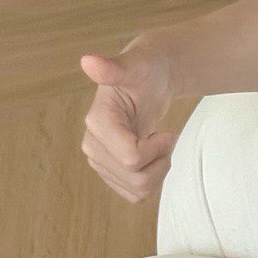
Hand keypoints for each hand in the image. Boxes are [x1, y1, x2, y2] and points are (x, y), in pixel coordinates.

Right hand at [79, 41, 177, 203]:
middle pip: (136, 178)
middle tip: (166, 137)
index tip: (168, 132)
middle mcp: (92, 145)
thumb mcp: (137, 64)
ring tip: (160, 146)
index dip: (158, 149)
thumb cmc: (146, 69)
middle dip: (160, 160)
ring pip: (138, 190)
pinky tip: (154, 158)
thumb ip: (114, 67)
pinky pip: (136, 195)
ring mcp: (100, 161)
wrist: (150, 80)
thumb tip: (88, 61)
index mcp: (97, 123)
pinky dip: (153, 180)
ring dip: (159, 171)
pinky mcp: (111, 173)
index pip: (132, 158)